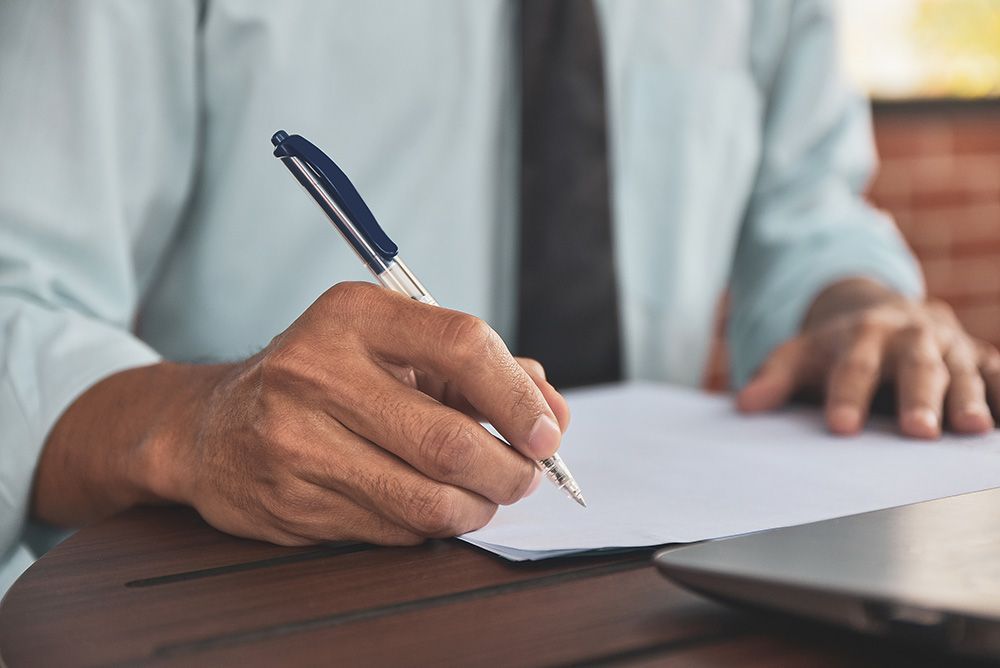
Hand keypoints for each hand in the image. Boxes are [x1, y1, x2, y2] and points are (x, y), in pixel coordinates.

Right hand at [37, 282, 568, 544]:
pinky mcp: (291, 502)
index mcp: (354, 316)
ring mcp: (297, 442)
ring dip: (476, 507)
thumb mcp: (393, 346)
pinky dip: (430, 525)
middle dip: (508, 471)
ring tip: (484, 495)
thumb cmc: (323, 377)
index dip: (518, 396)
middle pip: (447, 441)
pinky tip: (425, 504)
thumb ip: (479, 371)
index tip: (546, 432)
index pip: (462, 345)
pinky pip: (395, 530)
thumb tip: (552, 415)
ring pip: (425, 499)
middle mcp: (317, 373)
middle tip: (523, 475)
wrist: (211, 427)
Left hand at [737, 279, 998, 438]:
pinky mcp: (979, 357)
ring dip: (968, 399)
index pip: (853, 367)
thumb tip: (746, 406)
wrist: (885, 310)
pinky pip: (997, 373)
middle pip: (915, 367)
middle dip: (918, 398)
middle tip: (917, 431)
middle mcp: (910, 336)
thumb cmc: (838, 345)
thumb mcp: (801, 353)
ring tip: (972, 429)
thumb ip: (776, 377)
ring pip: (962, 371)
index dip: (847, 396)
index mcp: (862, 333)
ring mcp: (950, 346)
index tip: (840, 426)